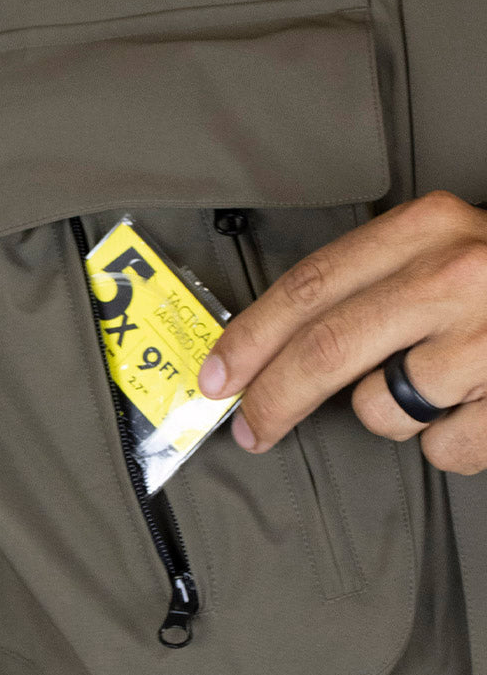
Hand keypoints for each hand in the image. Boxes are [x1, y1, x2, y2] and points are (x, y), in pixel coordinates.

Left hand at [196, 191, 486, 475]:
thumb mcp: (441, 254)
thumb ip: (362, 288)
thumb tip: (263, 350)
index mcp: (430, 228)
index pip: (308, 288)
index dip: (249, 339)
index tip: (215, 377)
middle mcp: (460, 275)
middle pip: (325, 350)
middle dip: (273, 399)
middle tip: (251, 428)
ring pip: (380, 408)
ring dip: (391, 411)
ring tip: (442, 381)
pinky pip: (441, 446)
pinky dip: (448, 439)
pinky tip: (480, 405)